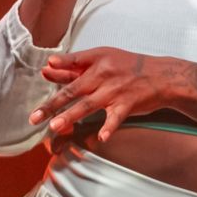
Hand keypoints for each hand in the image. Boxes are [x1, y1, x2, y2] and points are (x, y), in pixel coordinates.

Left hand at [29, 47, 196, 141]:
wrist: (161, 75)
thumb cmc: (128, 66)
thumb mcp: (103, 59)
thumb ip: (74, 65)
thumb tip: (48, 67)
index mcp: (96, 59)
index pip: (72, 64)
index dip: (57, 71)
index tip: (42, 74)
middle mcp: (103, 74)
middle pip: (73, 90)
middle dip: (52, 104)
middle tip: (35, 117)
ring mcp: (115, 90)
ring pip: (88, 105)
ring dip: (71, 116)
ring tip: (55, 126)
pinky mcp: (127, 104)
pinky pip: (116, 118)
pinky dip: (109, 127)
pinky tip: (102, 138)